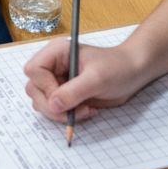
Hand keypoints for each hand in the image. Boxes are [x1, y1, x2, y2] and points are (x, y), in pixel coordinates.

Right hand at [23, 39, 149, 122]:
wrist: (133, 73)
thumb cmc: (118, 67)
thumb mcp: (97, 78)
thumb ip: (73, 91)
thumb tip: (53, 105)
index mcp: (56, 52)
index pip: (34, 70)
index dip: (45, 87)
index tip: (63, 98)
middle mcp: (52, 66)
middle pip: (34, 89)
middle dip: (53, 105)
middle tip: (76, 111)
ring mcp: (57, 82)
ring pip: (42, 103)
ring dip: (61, 113)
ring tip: (85, 110)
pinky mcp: (64, 96)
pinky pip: (54, 110)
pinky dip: (67, 116)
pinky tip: (86, 111)